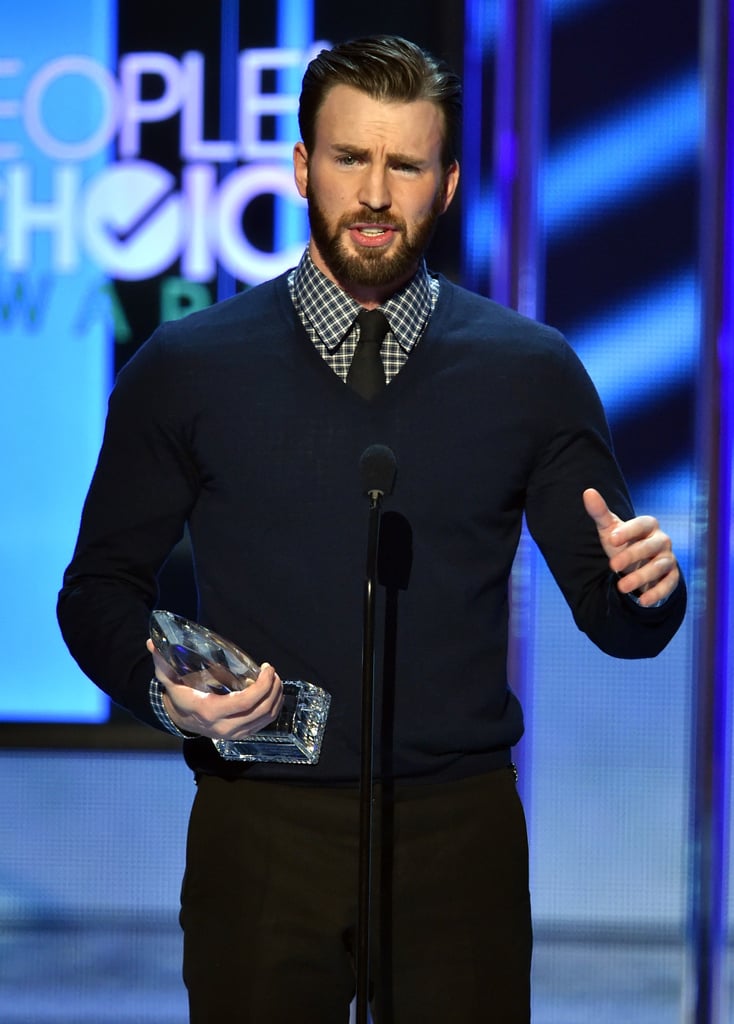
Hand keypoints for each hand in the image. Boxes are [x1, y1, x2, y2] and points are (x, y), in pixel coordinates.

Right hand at [146, 639, 283, 739]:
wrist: (180, 719)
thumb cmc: (179, 695)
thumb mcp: (169, 679)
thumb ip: (163, 661)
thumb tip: (151, 642)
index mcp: (211, 711)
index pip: (245, 702)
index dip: (262, 686)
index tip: (267, 669)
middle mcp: (225, 727)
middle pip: (261, 710)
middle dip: (273, 689)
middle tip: (273, 672)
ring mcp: (234, 733)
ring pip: (266, 719)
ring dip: (277, 698)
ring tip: (276, 680)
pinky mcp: (241, 735)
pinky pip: (264, 724)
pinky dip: (273, 708)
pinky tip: (273, 693)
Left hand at [583, 488, 679, 606]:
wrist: (636, 565)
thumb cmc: (622, 544)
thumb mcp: (609, 530)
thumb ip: (599, 513)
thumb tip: (588, 492)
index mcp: (648, 526)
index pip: (643, 524)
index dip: (629, 530)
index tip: (611, 539)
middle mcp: (662, 540)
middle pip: (651, 546)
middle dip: (632, 556)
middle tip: (612, 566)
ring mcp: (668, 559)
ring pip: (660, 566)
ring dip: (641, 577)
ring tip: (621, 587)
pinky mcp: (671, 577)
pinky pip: (669, 584)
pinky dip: (657, 593)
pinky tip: (642, 601)